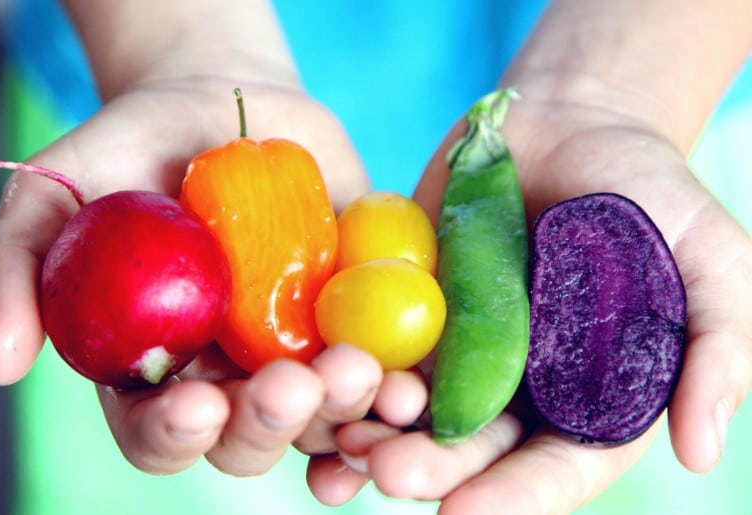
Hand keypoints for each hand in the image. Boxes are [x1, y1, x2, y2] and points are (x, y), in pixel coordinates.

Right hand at [0, 71, 375, 475]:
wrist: (226, 101)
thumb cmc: (132, 146)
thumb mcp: (58, 192)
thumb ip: (19, 267)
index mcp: (155, 366)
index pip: (159, 431)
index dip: (175, 434)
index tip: (198, 402)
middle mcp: (229, 374)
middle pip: (250, 438)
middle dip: (272, 423)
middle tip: (294, 384)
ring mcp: (297, 349)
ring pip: (324, 416)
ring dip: (346, 411)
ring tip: (363, 373)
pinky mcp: (354, 317)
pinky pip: (383, 368)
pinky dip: (399, 386)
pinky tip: (413, 388)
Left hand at [306, 88, 751, 511]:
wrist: (572, 124)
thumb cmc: (652, 192)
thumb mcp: (711, 260)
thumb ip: (716, 348)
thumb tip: (700, 451)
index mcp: (588, 395)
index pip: (555, 466)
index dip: (514, 495)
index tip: (463, 513)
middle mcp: (518, 383)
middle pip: (472, 446)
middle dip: (431, 467)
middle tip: (389, 472)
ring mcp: (459, 343)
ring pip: (414, 408)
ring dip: (376, 431)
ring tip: (344, 442)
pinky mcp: (412, 302)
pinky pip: (376, 345)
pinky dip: (348, 369)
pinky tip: (316, 383)